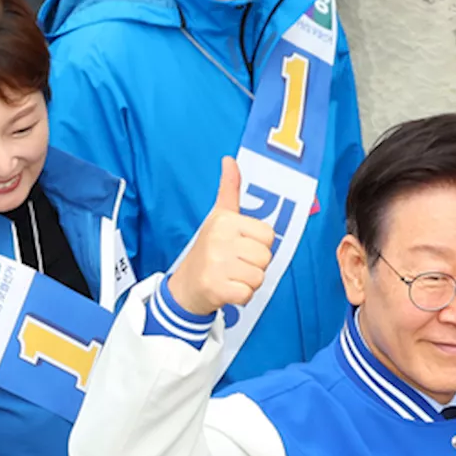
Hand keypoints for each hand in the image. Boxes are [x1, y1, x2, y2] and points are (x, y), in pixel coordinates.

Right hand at [168, 157, 275, 317]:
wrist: (186, 286)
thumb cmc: (209, 250)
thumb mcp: (218, 217)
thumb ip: (229, 190)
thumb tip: (230, 159)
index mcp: (225, 220)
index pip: (268, 235)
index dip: (259, 245)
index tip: (240, 247)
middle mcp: (219, 238)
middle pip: (265, 257)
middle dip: (255, 265)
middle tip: (234, 264)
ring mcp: (216, 263)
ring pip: (259, 277)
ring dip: (249, 282)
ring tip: (230, 276)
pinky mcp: (215, 287)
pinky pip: (248, 294)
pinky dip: (241, 296)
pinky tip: (226, 289)